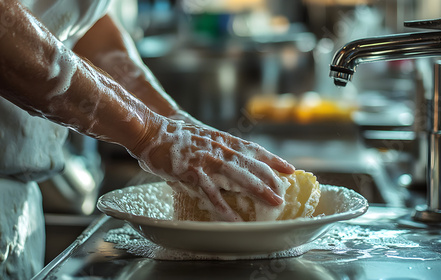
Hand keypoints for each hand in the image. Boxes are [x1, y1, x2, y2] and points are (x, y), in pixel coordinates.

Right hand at [132, 115, 294, 221]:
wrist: (151, 130)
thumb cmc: (175, 136)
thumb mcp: (203, 138)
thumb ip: (218, 150)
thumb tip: (230, 165)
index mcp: (223, 140)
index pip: (254, 149)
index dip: (273, 159)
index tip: (289, 169)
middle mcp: (219, 148)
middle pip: (251, 165)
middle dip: (270, 180)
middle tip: (284, 194)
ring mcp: (206, 160)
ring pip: (238, 176)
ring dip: (257, 191)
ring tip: (272, 203)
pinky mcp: (191, 172)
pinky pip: (210, 192)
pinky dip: (222, 206)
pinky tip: (233, 219)